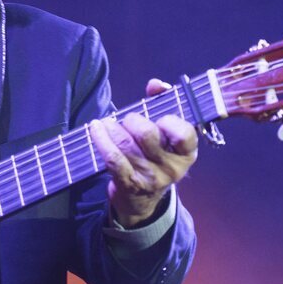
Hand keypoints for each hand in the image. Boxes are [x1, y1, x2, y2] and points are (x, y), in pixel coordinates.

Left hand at [89, 78, 197, 227]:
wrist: (143, 199)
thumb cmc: (155, 155)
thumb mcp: (167, 134)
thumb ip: (164, 103)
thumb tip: (156, 84)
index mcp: (187, 153)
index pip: (183, 133)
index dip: (169, 121)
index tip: (159, 117)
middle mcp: (172, 168)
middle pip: (147, 135)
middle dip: (132, 120)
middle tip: (128, 120)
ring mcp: (150, 178)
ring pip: (125, 145)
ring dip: (111, 128)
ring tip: (106, 123)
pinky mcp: (129, 184)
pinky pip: (112, 158)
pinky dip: (101, 139)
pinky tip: (95, 128)